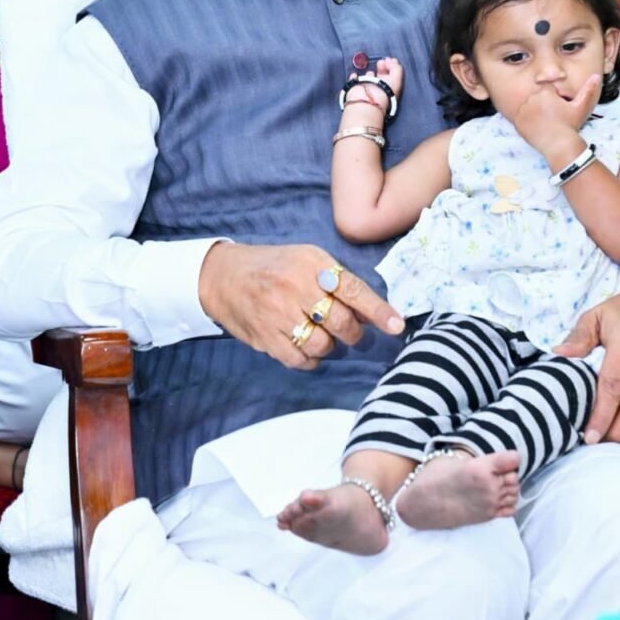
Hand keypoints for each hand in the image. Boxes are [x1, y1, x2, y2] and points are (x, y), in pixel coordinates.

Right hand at [199, 242, 404, 369]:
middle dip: (353, 333)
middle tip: (349, 332)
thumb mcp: (306, 259)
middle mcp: (295, 287)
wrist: (222, 276)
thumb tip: (371, 313)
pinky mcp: (264, 337)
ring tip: (319, 334)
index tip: (396, 326)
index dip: (377, 311)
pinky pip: (300, 360)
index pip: (352, 289)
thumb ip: (338, 281)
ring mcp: (278, 314)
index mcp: (311, 264)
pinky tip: (304, 346)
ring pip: (323, 345)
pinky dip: (310, 359)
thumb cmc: (273, 267)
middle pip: (341, 323)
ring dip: (329, 346)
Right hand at [345, 57, 403, 110]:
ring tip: (370, 71)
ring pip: (368, 80)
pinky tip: (355, 74)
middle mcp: (379, 89)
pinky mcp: (355, 89)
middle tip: (380, 62)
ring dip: (369, 75)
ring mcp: (366, 89)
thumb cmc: (384, 91)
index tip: (387, 60)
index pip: (392, 76)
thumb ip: (395, 67)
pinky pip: (354, 81)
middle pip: (381, 77)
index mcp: (390, 88)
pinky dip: (354, 77)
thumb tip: (389, 60)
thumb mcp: (396, 77)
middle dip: (381, 69)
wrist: (367, 100)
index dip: (391, 67)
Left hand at [513, 74, 601, 159]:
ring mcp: (522, 110)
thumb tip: (596, 76)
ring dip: (535, 112)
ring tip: (546, 123)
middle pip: (537, 97)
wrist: (559, 145)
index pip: (548, 89)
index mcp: (545, 92)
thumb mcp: (581, 107)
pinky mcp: (517, 121)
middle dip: (544, 104)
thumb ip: (588, 90)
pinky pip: (521, 117)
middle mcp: (531, 99)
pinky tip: (537, 127)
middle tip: (553, 117)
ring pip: (529, 107)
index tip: (558, 108)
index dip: (554, 98)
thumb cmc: (570, 126)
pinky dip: (527, 121)